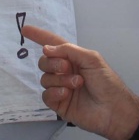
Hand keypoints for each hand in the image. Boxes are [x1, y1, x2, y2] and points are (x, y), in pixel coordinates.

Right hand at [22, 25, 138, 139]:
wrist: (113, 109)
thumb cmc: (108, 83)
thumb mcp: (92, 59)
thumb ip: (69, 50)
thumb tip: (46, 49)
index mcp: (73, 58)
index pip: (53, 45)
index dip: (39, 36)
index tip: (25, 29)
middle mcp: (65, 72)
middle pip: (44, 62)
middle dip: (53, 63)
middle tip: (68, 68)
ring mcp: (61, 88)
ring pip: (44, 78)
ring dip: (59, 80)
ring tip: (77, 84)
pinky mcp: (59, 104)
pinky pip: (45, 95)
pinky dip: (55, 92)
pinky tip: (66, 94)